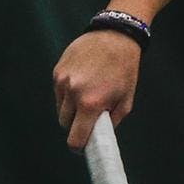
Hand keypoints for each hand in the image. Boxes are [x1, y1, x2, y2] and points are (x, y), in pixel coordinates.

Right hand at [53, 30, 143, 149]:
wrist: (115, 36)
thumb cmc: (124, 70)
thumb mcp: (126, 100)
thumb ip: (111, 122)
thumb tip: (99, 137)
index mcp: (91, 103)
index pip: (75, 138)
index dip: (78, 146)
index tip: (82, 147)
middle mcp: (72, 93)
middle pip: (65, 124)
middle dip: (75, 125)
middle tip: (88, 118)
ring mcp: (62, 81)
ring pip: (60, 108)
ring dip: (71, 109)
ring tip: (88, 95)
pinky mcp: (57, 71)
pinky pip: (58, 92)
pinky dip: (67, 93)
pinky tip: (82, 81)